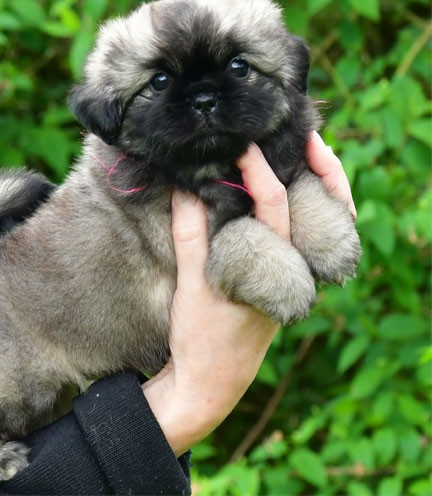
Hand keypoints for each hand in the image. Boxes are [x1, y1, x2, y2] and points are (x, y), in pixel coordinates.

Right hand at [143, 133, 353, 455]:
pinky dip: (308, 211)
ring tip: (314, 153)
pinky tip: (295, 193)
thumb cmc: (200, 335)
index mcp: (271, 268)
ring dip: (322, 187)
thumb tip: (186, 187)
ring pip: (324, 225)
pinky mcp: (290, 281)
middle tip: (304, 132)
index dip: (258, 170)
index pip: (273, 206)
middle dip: (316, 168)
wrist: (214, 379)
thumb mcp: (191, 282)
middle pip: (319, 209)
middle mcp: (295, 272)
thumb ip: (190, 232)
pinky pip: (310, 239)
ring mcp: (298, 278)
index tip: (243, 146)